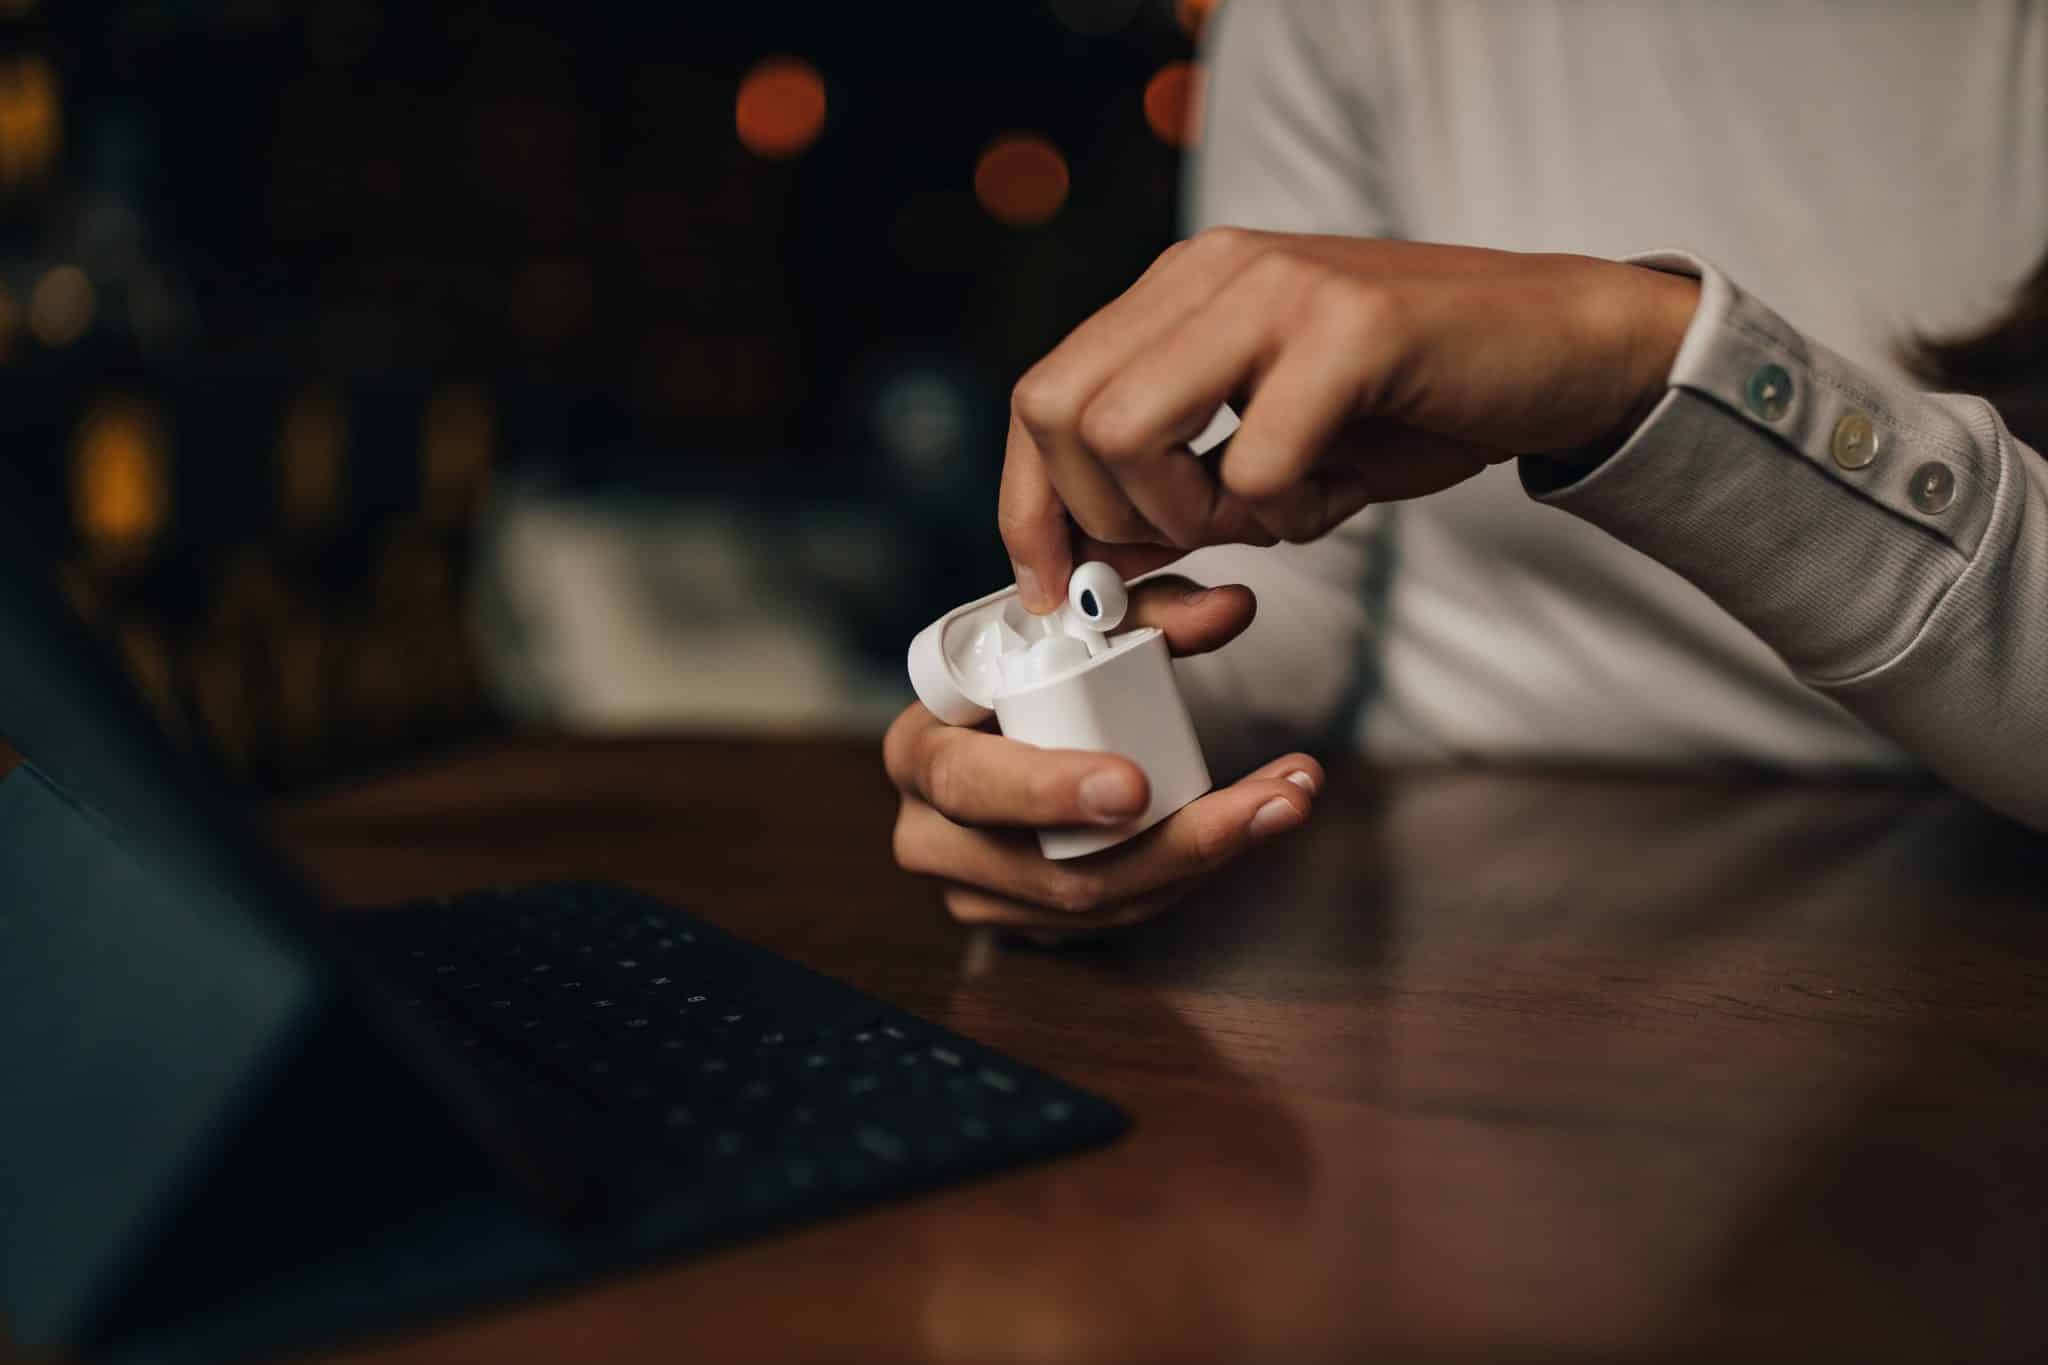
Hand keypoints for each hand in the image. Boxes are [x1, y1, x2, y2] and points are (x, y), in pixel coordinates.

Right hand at [884, 576, 1321, 938]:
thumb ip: (1150, 611)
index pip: (970, 782)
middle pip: (1051, 871)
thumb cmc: (1027, 668)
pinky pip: (1116, 914)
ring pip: (1099, 902)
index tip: (1135, 785)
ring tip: (1288, 797)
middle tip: (1262, 807)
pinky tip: (1255, 823)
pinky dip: (1192, 872)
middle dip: (1172, 844)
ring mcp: (977, 892)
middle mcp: (932, 835)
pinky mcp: (1025, 921)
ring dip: (1207, 857)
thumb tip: (1233, 608)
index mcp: (919, 751)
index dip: (1047, 790)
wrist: (1004, 726)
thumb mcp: (1074, 628)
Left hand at [999, 230, 1700, 609]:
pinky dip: (1286, 514)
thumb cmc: (1416, 402)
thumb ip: (1177, 487)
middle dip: (1108, 516)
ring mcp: (1276, 289)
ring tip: (1273, 511)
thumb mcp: (1270, 448)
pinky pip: (1254, 463)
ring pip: (1129, 431)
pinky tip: (1336, 496)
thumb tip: (1093, 560)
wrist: (1567, 349)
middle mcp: (1213, 270)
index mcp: (1181, 291)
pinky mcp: (1349, 327)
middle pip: (1062, 412)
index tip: (1056, 585)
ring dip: (1190, 514)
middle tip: (1194, 541)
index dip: (1030, 502)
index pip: (1044, 395)